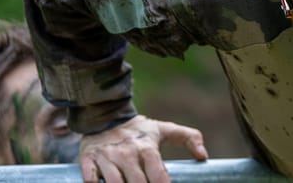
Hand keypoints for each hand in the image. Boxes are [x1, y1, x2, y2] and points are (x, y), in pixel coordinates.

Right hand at [79, 115, 207, 182]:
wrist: (107, 116)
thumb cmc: (139, 130)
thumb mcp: (165, 130)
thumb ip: (188, 138)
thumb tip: (203, 156)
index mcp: (147, 148)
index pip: (158, 174)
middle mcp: (128, 154)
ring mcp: (107, 157)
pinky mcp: (88, 159)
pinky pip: (90, 178)